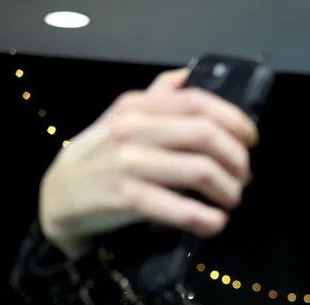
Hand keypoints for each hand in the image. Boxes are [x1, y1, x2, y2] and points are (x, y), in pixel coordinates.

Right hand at [38, 68, 258, 257]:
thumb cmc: (102, 157)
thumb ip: (157, 98)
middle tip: (243, 177)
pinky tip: (214, 223)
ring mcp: (129, 164)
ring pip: (201, 171)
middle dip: (237, 159)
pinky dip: (208, 220)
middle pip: (206, 136)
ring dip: (228, 190)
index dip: (235, 121)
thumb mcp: (123, 119)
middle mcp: (133, 129)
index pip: (198, 102)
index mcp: (138, 106)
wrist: (59, 195)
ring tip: (230, 200)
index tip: (250, 140)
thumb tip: (186, 76)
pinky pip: (182, 209)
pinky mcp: (127, 199)